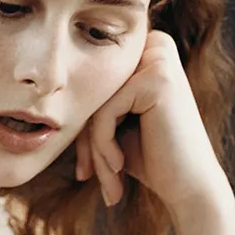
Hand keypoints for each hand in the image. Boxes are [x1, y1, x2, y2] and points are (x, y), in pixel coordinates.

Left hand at [73, 30, 231, 216]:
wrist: (191, 188)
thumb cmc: (152, 158)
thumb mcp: (114, 125)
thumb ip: (90, 103)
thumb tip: (42, 99)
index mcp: (146, 51)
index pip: (94, 86)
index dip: (82, 128)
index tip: (85, 168)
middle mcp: (155, 46)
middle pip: (93, 93)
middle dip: (85, 141)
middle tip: (87, 176)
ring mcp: (159, 59)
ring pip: (95, 104)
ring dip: (94, 149)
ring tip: (108, 182)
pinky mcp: (157, 79)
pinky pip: (104, 113)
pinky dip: (104, 146)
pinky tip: (120, 168)